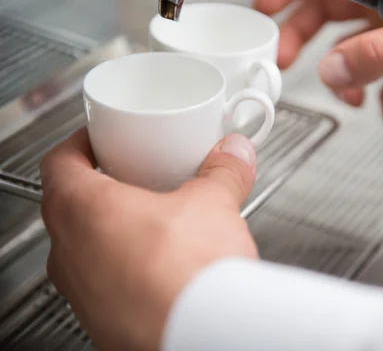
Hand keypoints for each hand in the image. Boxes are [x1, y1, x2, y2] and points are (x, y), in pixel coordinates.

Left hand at [40, 129, 258, 350]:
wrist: (201, 335)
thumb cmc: (185, 277)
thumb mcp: (212, 204)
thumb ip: (222, 172)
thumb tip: (232, 156)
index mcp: (82, 210)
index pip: (60, 162)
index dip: (79, 144)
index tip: (98, 141)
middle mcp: (70, 253)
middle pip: (71, 207)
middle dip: (104, 190)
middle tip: (135, 180)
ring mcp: (83, 293)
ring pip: (87, 249)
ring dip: (115, 233)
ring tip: (156, 226)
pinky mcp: (104, 322)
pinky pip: (106, 285)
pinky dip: (128, 270)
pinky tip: (165, 269)